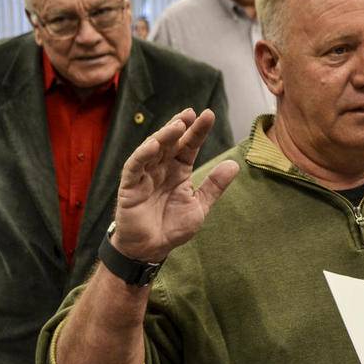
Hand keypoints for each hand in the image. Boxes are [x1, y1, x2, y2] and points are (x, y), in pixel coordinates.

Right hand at [111, 108, 239, 261]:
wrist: (152, 249)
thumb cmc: (173, 227)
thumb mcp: (200, 205)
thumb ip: (215, 185)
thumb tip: (234, 164)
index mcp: (179, 171)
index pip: (189, 146)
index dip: (198, 131)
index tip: (209, 115)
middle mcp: (162, 169)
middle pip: (171, 142)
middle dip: (180, 126)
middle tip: (191, 113)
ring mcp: (145, 175)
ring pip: (153, 149)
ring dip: (164, 136)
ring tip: (177, 124)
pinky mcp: (129, 186)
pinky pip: (135, 166)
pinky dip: (143, 154)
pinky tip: (154, 145)